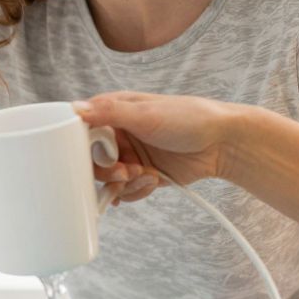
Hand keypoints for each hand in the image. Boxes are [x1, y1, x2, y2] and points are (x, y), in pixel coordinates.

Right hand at [74, 92, 242, 199]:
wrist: (223, 143)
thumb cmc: (189, 118)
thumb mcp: (146, 113)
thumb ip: (108, 112)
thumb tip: (75, 108)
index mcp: (114, 113)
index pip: (83, 132)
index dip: (84, 147)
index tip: (96, 156)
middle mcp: (119, 135)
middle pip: (93, 161)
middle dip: (108, 170)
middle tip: (124, 172)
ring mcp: (131, 156)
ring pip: (109, 180)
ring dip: (124, 183)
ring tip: (144, 175)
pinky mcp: (143, 174)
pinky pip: (126, 191)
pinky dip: (136, 191)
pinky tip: (152, 181)